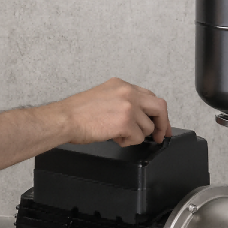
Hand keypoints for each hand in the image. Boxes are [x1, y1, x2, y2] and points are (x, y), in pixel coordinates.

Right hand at [55, 78, 172, 146]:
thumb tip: (137, 115)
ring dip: (136, 135)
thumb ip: (122, 101)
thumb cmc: (77, 112)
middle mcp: (128, 93)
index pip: (149, 97)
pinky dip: (129, 142)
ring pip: (148, 127)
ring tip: (119, 135)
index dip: (157, 113)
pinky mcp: (125, 122)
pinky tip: (116, 138)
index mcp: (122, 85)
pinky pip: (138, 137)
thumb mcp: (103, 96)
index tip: (160, 123)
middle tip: (160, 136)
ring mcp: (128, 107)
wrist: (64, 119)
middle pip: (159, 107)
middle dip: (162, 124)